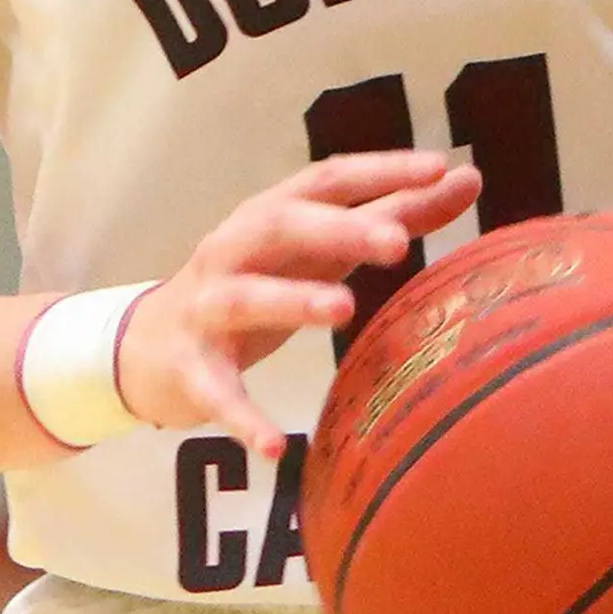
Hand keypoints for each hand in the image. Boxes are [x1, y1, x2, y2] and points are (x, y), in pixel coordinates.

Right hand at [113, 152, 479, 455]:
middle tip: (397, 243)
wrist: (146, 347)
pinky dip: (242, 416)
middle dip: (338, 230)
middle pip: (281, 227)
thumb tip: (466, 177)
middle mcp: (233, 251)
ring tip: (344, 310)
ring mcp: (206, 309)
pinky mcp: (189, 368)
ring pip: (245, 297)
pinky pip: (216, 392)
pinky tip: (273, 446)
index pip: (325, 180)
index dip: (379, 170)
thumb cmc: (251, 286)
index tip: (438, 167)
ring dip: (292, 300)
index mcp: (269, 216)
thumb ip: (389, 214)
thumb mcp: (314, 250)